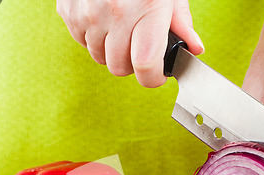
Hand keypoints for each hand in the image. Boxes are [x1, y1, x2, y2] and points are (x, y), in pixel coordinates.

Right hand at [56, 0, 203, 87]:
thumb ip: (181, 22)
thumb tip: (194, 49)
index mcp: (146, 9)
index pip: (145, 66)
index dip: (153, 78)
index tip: (157, 74)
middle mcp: (115, 13)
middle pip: (120, 68)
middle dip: (132, 64)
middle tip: (139, 46)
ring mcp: (88, 13)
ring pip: (99, 57)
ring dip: (111, 50)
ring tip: (121, 27)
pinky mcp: (69, 10)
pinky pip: (81, 41)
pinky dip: (93, 36)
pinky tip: (103, 18)